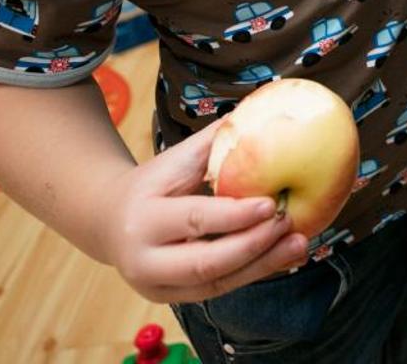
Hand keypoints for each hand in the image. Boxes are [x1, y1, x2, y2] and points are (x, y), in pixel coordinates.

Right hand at [102, 121, 308, 303]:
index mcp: (143, 219)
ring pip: (216, 283)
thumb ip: (214, 140)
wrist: (108, 221)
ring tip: (298, 243)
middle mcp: (144, 260)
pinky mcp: (173, 299)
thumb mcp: (174, 160)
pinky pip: (219, 289)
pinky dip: (253, 273)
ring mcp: (157, 286)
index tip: (272, 204)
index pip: (195, 219)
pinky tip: (282, 256)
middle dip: (253, 246)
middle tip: (289, 224)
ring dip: (262, 265)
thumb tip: (258, 108)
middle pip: (206, 262)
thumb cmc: (151, 184)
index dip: (235, 215)